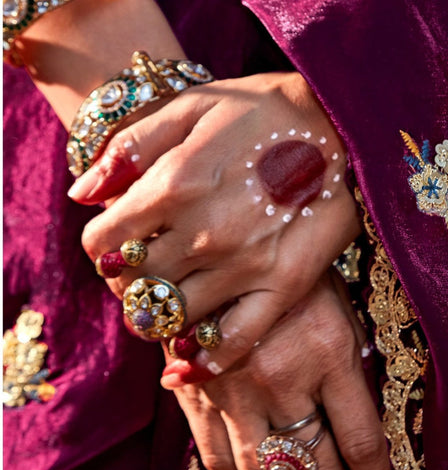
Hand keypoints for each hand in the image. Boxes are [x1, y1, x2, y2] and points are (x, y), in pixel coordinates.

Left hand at [75, 71, 360, 368]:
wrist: (345, 121)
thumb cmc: (264, 107)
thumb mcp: (191, 104)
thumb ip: (131, 147)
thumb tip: (82, 194)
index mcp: (171, 184)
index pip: (102, 244)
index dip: (102, 245)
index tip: (118, 241)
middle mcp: (201, 232)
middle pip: (132, 285)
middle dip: (127, 281)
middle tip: (144, 270)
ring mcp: (243, 266)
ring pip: (171, 317)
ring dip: (158, 315)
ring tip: (168, 300)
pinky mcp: (283, 287)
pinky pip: (232, 343)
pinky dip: (202, 362)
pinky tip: (184, 365)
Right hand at [171, 274, 393, 469]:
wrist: (218, 247)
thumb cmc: (296, 275)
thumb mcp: (342, 307)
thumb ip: (356, 366)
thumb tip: (377, 430)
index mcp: (330, 352)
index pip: (361, 440)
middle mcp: (283, 378)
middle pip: (315, 465)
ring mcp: (236, 391)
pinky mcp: (197, 397)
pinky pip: (219, 462)